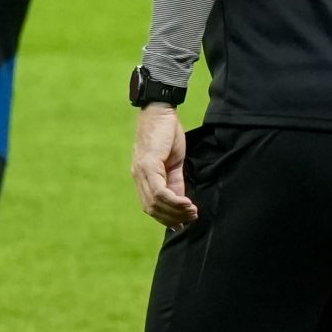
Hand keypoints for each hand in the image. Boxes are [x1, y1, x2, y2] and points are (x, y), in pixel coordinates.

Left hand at [132, 105, 197, 227]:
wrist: (160, 110)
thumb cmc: (167, 132)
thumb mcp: (173, 161)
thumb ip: (175, 181)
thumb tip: (181, 200)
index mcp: (143, 176)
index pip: (151, 205)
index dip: (167, 216)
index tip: (184, 220)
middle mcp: (139, 177)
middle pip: (152, 208)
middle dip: (172, 217)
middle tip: (191, 218)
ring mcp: (141, 172)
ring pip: (155, 202)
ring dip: (175, 211)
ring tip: (192, 212)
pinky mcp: (148, 165)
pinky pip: (159, 190)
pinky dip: (173, 200)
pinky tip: (187, 203)